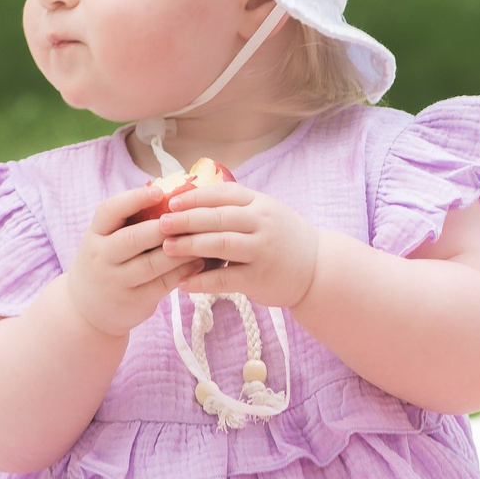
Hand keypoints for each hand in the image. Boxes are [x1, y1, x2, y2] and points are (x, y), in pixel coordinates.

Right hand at [67, 182, 204, 336]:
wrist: (86, 310)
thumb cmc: (106, 263)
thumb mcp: (105, 240)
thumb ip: (129, 221)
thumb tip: (172, 193)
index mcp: (95, 235)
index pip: (110, 210)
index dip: (134, 198)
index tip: (160, 191)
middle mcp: (102, 258)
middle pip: (134, 238)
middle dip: (163, 227)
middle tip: (189, 216)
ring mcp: (116, 282)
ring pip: (152, 264)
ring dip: (180, 250)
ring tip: (202, 238)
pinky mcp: (133, 301)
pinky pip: (162, 285)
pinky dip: (182, 272)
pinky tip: (199, 263)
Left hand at [158, 183, 319, 308]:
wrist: (318, 269)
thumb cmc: (284, 239)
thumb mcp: (267, 213)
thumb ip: (237, 207)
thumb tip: (192, 200)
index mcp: (260, 204)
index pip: (224, 194)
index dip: (195, 197)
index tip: (171, 201)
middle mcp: (262, 224)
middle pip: (218, 217)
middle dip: (186, 220)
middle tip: (161, 223)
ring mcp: (262, 251)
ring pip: (221, 244)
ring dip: (190, 246)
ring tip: (166, 248)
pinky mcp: (260, 278)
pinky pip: (226, 279)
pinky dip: (202, 281)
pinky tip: (183, 284)